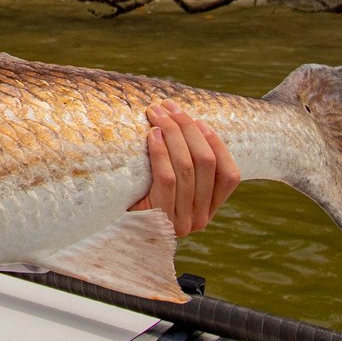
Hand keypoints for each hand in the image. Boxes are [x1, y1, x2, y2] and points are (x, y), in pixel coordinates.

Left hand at [130, 99, 240, 237]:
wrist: (110, 233)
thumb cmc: (137, 198)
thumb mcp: (165, 185)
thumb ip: (182, 164)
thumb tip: (183, 121)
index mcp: (209, 208)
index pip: (230, 175)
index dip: (216, 144)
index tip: (198, 120)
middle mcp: (201, 218)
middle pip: (206, 163)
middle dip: (188, 128)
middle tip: (169, 107)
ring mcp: (182, 222)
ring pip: (187, 167)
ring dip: (173, 133)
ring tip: (157, 113)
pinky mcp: (160, 219)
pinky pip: (167, 178)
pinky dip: (162, 152)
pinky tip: (152, 134)